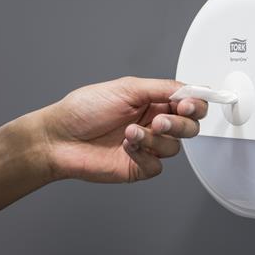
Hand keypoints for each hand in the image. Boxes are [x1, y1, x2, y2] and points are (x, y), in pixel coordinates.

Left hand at [41, 76, 206, 181]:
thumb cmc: (83, 110)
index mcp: (154, 101)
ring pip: (175, 147)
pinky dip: (143, 154)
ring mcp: (149, 146)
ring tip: (130, 132)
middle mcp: (155, 123)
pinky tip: (125, 146)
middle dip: (178, 124)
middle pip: (190, 127)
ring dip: (153, 139)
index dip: (196, 104)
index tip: (187, 105)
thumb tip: (190, 89)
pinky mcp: (141, 166)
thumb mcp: (127, 88)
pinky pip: (158, 165)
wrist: (58, 139)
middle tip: (159, 120)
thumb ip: (163, 88)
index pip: (190, 103)